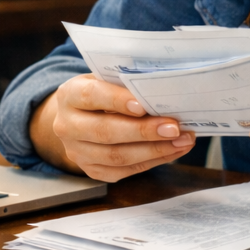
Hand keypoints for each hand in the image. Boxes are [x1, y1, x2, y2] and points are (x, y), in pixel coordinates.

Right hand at [34, 74, 195, 181]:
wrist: (78, 117)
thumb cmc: (101, 92)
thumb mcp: (106, 79)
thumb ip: (126, 83)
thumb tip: (164, 92)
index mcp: (69, 95)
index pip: (92, 96)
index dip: (117, 101)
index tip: (143, 105)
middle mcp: (67, 126)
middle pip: (106, 131)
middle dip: (144, 131)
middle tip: (174, 128)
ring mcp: (77, 152)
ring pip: (116, 156)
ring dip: (154, 150)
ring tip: (182, 141)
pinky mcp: (91, 170)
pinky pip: (124, 170)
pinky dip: (152, 161)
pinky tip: (173, 151)